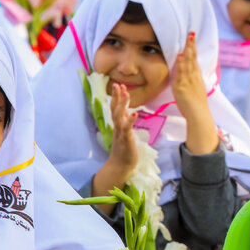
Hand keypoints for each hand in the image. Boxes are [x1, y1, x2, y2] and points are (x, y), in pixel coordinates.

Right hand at [92, 84, 138, 206]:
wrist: (120, 166)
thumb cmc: (125, 150)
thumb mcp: (125, 133)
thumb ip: (125, 123)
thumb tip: (128, 112)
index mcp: (118, 125)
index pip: (115, 108)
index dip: (116, 96)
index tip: (118, 85)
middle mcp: (117, 127)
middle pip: (114, 109)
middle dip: (116, 96)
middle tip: (117, 84)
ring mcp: (120, 133)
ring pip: (118, 116)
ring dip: (122, 105)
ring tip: (126, 94)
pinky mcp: (126, 140)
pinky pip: (127, 129)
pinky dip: (130, 120)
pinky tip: (134, 113)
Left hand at [172, 32, 218, 154]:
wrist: (199, 115)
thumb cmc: (197, 107)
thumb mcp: (196, 91)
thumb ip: (192, 82)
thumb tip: (189, 75)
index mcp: (197, 78)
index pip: (195, 60)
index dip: (193, 49)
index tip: (192, 39)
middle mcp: (194, 77)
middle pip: (193, 58)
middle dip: (192, 45)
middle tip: (191, 33)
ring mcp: (188, 81)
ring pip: (188, 62)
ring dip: (188, 50)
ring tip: (188, 39)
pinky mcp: (181, 86)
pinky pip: (181, 73)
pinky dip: (181, 63)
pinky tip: (180, 56)